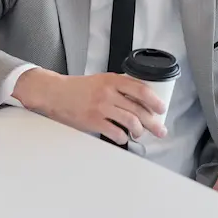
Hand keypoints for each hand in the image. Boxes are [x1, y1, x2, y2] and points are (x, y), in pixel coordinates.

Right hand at [12, 68, 167, 144]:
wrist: (55, 94)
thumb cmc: (78, 88)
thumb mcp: (101, 80)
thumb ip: (119, 87)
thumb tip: (140, 100)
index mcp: (112, 80)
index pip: (141, 90)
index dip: (155, 101)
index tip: (162, 109)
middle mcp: (108, 93)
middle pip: (139, 109)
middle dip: (153, 123)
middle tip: (160, 130)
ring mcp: (101, 108)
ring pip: (130, 122)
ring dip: (139, 131)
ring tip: (139, 134)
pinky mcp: (93, 121)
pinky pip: (116, 132)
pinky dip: (123, 137)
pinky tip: (123, 137)